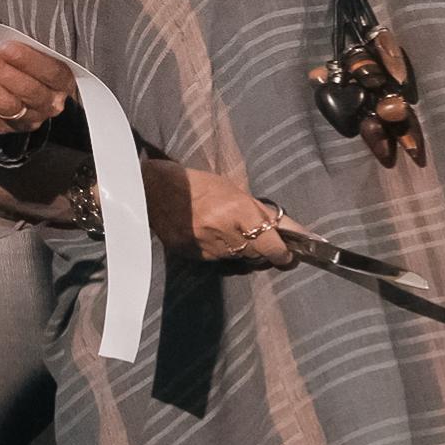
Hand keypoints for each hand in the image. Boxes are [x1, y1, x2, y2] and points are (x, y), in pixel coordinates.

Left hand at [0, 38, 77, 139]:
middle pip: (23, 91)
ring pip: (0, 105)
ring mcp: (21, 121)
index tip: (6, 47)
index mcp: (61, 83)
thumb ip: (21, 46)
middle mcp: (45, 106)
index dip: (28, 61)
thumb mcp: (31, 50)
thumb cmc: (22, 61)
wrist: (10, 83)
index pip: (50, 74)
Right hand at [165, 163, 296, 268]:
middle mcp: (226, 231)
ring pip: (237, 257)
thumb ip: (259, 212)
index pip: (272, 245)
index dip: (283, 253)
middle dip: (260, 248)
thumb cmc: (199, 185)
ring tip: (228, 232)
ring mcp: (208, 245)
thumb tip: (290, 230)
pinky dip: (219, 251)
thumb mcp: (235, 191)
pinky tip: (210, 236)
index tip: (287, 255)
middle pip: (256, 253)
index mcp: (240, 211)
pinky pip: (217, 259)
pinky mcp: (194, 254)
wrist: (155, 190)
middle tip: (255, 237)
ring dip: (239, 249)